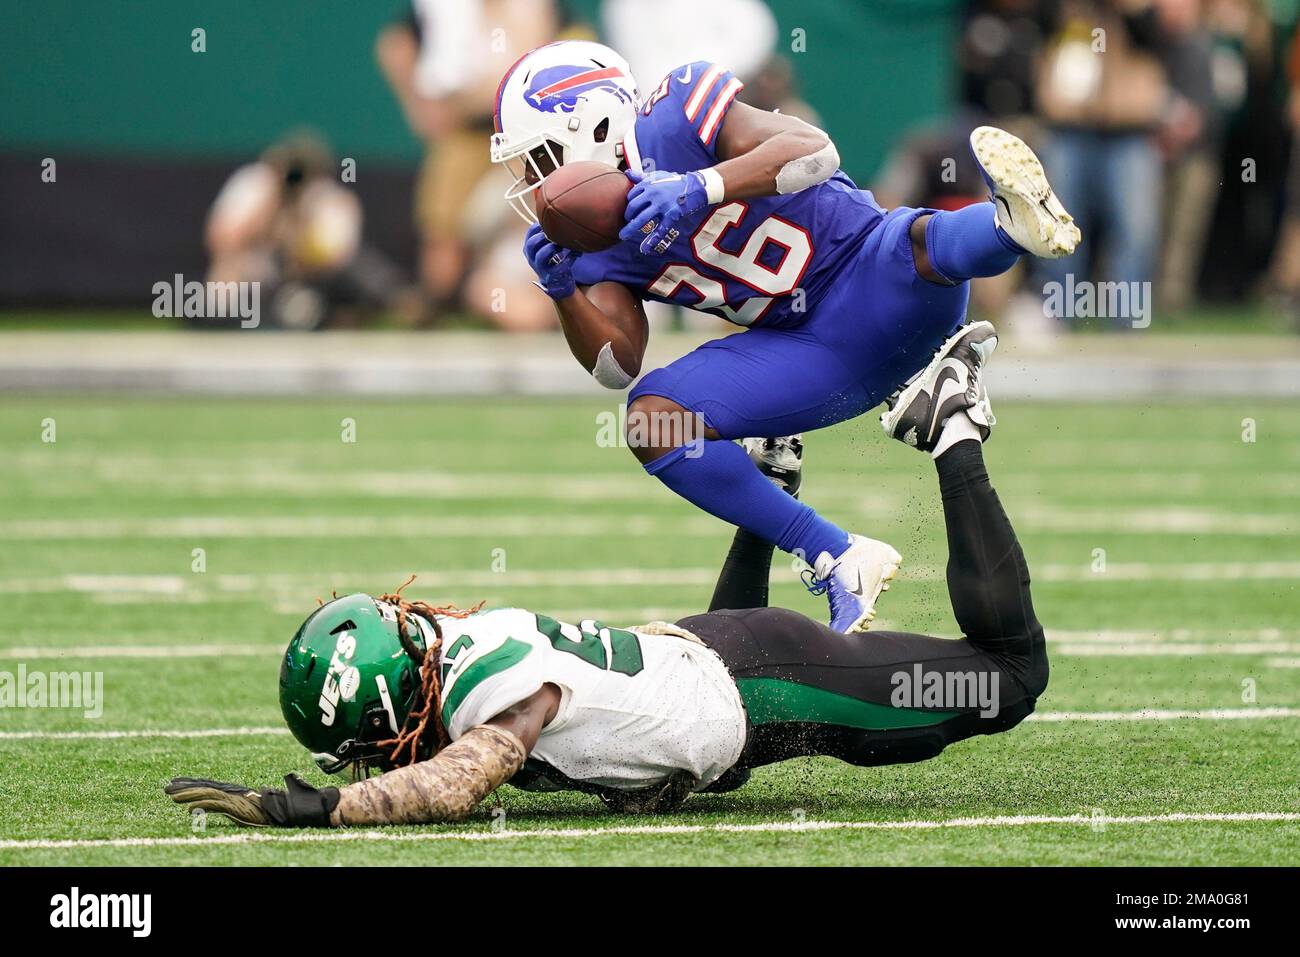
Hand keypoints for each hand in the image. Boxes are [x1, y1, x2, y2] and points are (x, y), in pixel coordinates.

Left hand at [165, 774, 338, 827]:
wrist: (295, 808)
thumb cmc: (281, 807)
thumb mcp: (257, 805)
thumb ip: (242, 804)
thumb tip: (230, 802)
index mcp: (236, 793)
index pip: (210, 786)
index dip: (193, 784)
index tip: (176, 784)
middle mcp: (235, 793)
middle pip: (205, 788)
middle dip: (185, 787)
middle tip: (166, 787)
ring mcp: (237, 799)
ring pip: (208, 794)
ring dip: (188, 794)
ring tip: (170, 794)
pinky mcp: (240, 807)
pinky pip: (218, 805)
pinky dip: (204, 805)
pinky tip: (190, 808)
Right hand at [523, 223, 578, 299]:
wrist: (558, 284)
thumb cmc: (554, 261)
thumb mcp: (547, 247)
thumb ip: (548, 235)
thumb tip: (557, 215)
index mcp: (530, 249)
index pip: (530, 234)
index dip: (540, 227)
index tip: (551, 223)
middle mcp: (532, 259)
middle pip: (531, 244)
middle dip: (543, 237)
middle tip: (555, 234)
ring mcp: (541, 269)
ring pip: (541, 256)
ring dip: (552, 247)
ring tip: (562, 245)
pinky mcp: (552, 276)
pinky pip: (558, 266)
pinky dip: (568, 259)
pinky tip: (575, 254)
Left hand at [620, 169, 710, 255]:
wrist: (694, 187)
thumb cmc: (673, 182)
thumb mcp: (657, 176)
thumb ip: (641, 177)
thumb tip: (627, 173)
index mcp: (648, 185)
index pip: (631, 196)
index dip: (628, 204)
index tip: (629, 210)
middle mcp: (653, 194)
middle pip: (633, 207)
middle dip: (627, 216)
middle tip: (626, 222)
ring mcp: (662, 206)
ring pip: (642, 219)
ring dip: (630, 229)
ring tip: (623, 235)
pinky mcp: (671, 216)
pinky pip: (659, 230)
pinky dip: (651, 240)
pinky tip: (644, 248)